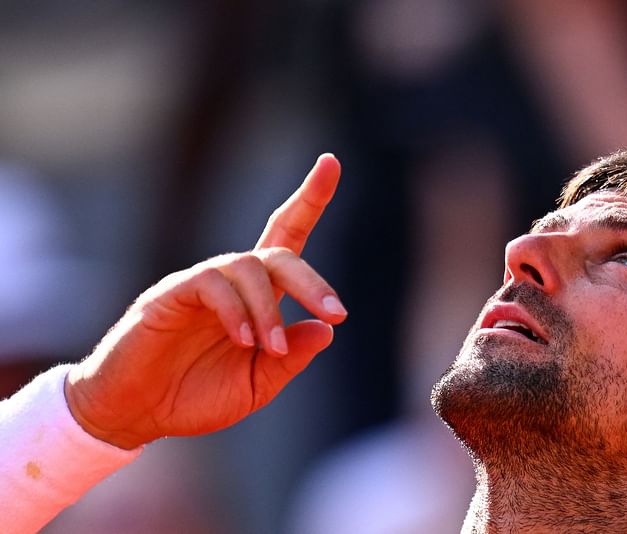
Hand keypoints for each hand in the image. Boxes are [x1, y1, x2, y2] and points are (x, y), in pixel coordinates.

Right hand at [65, 154, 345, 448]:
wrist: (137, 414)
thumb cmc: (196, 396)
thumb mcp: (256, 384)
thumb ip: (291, 359)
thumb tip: (326, 330)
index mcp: (257, 297)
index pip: (287, 237)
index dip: (310, 199)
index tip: (332, 162)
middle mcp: (232, 281)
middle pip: (278, 252)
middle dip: (313, 281)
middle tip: (336, 314)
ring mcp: (199, 284)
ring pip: (247, 267)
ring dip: (268, 310)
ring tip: (271, 350)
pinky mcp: (170, 294)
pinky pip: (210, 284)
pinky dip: (234, 310)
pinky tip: (242, 340)